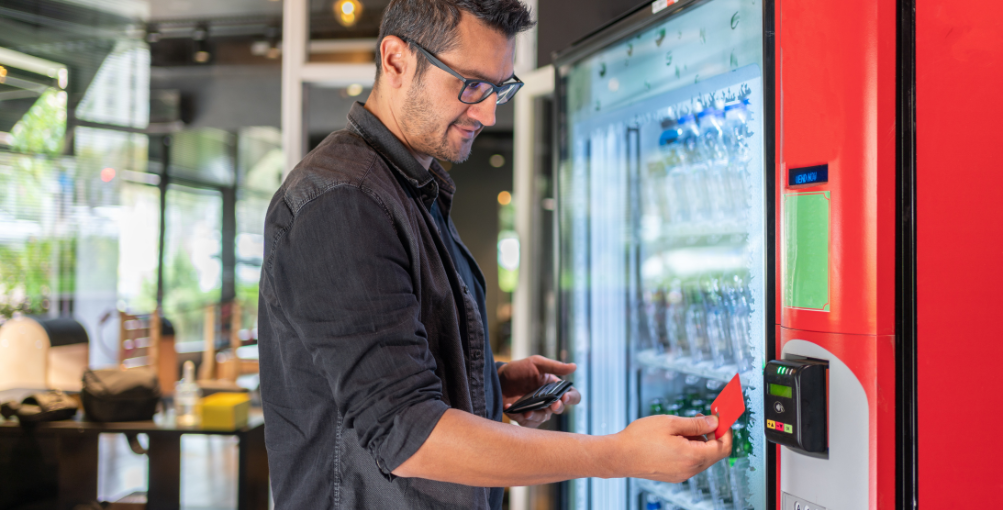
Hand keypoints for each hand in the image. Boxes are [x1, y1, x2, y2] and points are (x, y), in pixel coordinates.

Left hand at [498, 355, 581, 428]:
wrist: (498, 378)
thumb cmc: (519, 369)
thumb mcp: (537, 363)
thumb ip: (555, 366)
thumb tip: (574, 367)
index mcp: (554, 388)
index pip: (571, 395)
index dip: (572, 398)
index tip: (565, 397)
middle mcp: (548, 400)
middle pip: (559, 409)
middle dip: (557, 408)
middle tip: (553, 406)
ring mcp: (536, 410)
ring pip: (543, 419)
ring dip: (536, 416)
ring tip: (527, 412)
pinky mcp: (524, 417)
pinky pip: (527, 423)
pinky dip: (519, 417)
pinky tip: (511, 408)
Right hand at [610, 414, 731, 482]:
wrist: (618, 456)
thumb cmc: (639, 439)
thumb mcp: (670, 423)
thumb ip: (696, 424)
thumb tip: (714, 422)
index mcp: (692, 457)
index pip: (723, 446)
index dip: (726, 430)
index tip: (721, 418)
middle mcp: (690, 470)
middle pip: (714, 452)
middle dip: (712, 434)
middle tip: (700, 417)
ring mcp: (681, 474)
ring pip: (702, 456)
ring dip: (699, 441)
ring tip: (680, 427)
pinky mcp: (673, 475)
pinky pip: (690, 461)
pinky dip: (689, 448)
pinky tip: (674, 438)